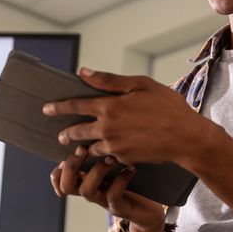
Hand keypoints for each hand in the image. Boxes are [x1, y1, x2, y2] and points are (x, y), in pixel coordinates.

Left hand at [43, 68, 204, 166]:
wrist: (186, 138)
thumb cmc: (168, 107)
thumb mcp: (141, 85)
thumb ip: (110, 80)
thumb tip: (84, 72)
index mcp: (109, 106)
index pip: (75, 105)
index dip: (58, 107)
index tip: (46, 108)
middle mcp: (107, 128)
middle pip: (76, 132)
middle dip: (66, 133)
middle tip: (60, 135)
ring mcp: (114, 146)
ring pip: (89, 148)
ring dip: (81, 148)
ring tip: (79, 148)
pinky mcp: (123, 159)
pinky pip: (105, 158)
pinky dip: (101, 156)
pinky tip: (103, 155)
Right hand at [49, 147, 165, 231]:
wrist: (148, 211)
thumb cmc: (132, 185)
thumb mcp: (114, 167)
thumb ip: (102, 154)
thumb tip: (96, 130)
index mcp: (86, 182)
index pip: (60, 181)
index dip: (58, 170)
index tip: (71, 151)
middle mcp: (91, 192)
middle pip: (66, 185)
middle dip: (71, 166)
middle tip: (84, 148)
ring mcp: (103, 201)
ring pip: (86, 190)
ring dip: (96, 171)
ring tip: (111, 158)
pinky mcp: (119, 208)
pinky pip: (113, 195)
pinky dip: (120, 180)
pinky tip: (131, 169)